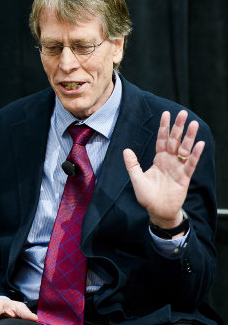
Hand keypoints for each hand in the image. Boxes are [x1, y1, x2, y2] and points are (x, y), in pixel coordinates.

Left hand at [123, 110, 203, 230]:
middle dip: (178, 127)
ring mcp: (178, 168)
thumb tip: (126, 150)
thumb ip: (132, 164)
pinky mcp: (184, 177)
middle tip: (183, 113)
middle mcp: (169, 161)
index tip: (166, 114)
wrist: (157, 211)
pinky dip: (195, 154)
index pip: (161, 139)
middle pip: (175, 141)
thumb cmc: (147, 196)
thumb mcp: (136, 179)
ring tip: (194, 124)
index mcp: (158, 159)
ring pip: (185, 149)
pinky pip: (191, 164)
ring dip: (189, 137)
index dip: (164, 127)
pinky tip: (199, 144)